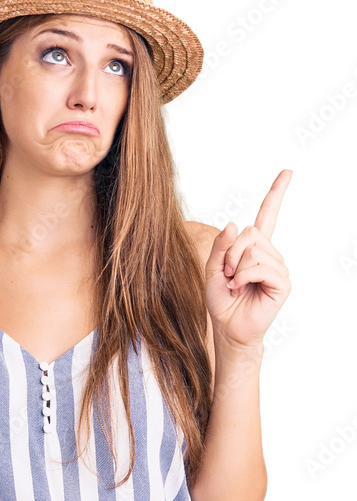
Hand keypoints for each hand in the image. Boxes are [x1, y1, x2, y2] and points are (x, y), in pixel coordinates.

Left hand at [204, 169, 292, 349]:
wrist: (228, 329)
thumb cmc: (221, 301)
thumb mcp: (212, 269)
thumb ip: (220, 246)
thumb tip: (232, 224)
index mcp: (254, 249)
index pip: (267, 216)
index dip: (276, 194)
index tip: (287, 172)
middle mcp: (270, 255)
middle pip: (249, 233)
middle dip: (231, 253)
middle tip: (227, 274)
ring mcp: (278, 268)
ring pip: (253, 250)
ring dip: (235, 268)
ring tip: (234, 285)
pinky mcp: (282, 283)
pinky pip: (260, 267)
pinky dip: (244, 277)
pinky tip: (242, 289)